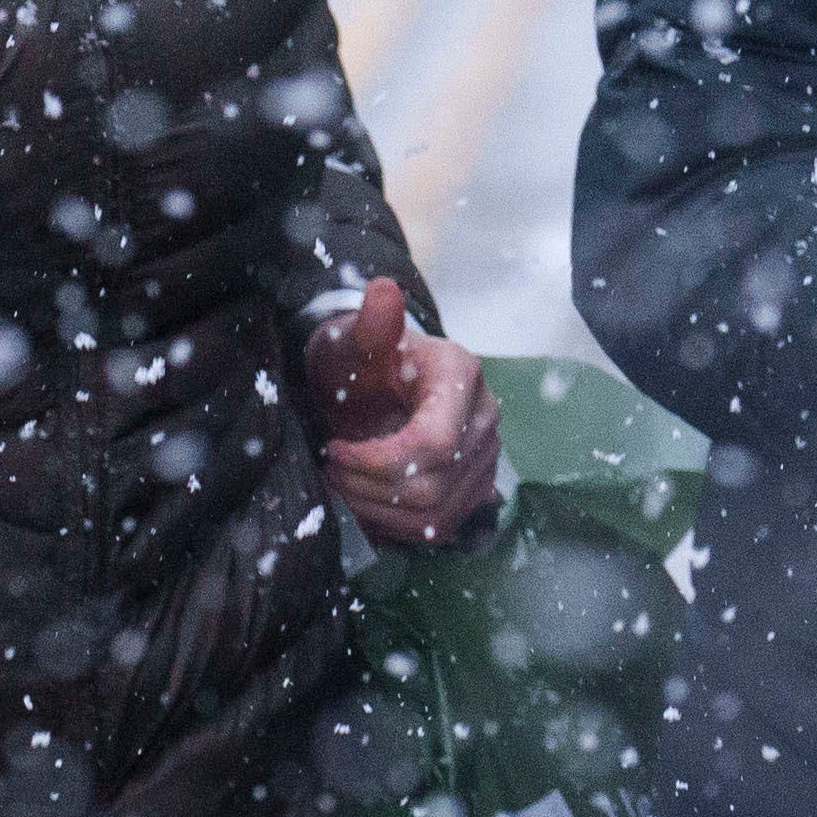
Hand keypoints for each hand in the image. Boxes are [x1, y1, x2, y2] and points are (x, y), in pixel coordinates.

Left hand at [310, 274, 500, 542]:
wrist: (380, 377)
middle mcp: (484, 417)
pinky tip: (366, 503)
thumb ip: (371, 323)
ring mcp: (485, 455)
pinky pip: (441, 525)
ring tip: (344, 486)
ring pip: (436, 514)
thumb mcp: (358, 339)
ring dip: (379, 511)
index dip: (378, 461)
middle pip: (433, 485)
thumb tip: (383, 291)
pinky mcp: (475, 485)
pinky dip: (397, 525)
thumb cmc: (364, 358)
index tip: (335, 450)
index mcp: (460, 376)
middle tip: (331, 471)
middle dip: (370, 487)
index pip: (432, 444)